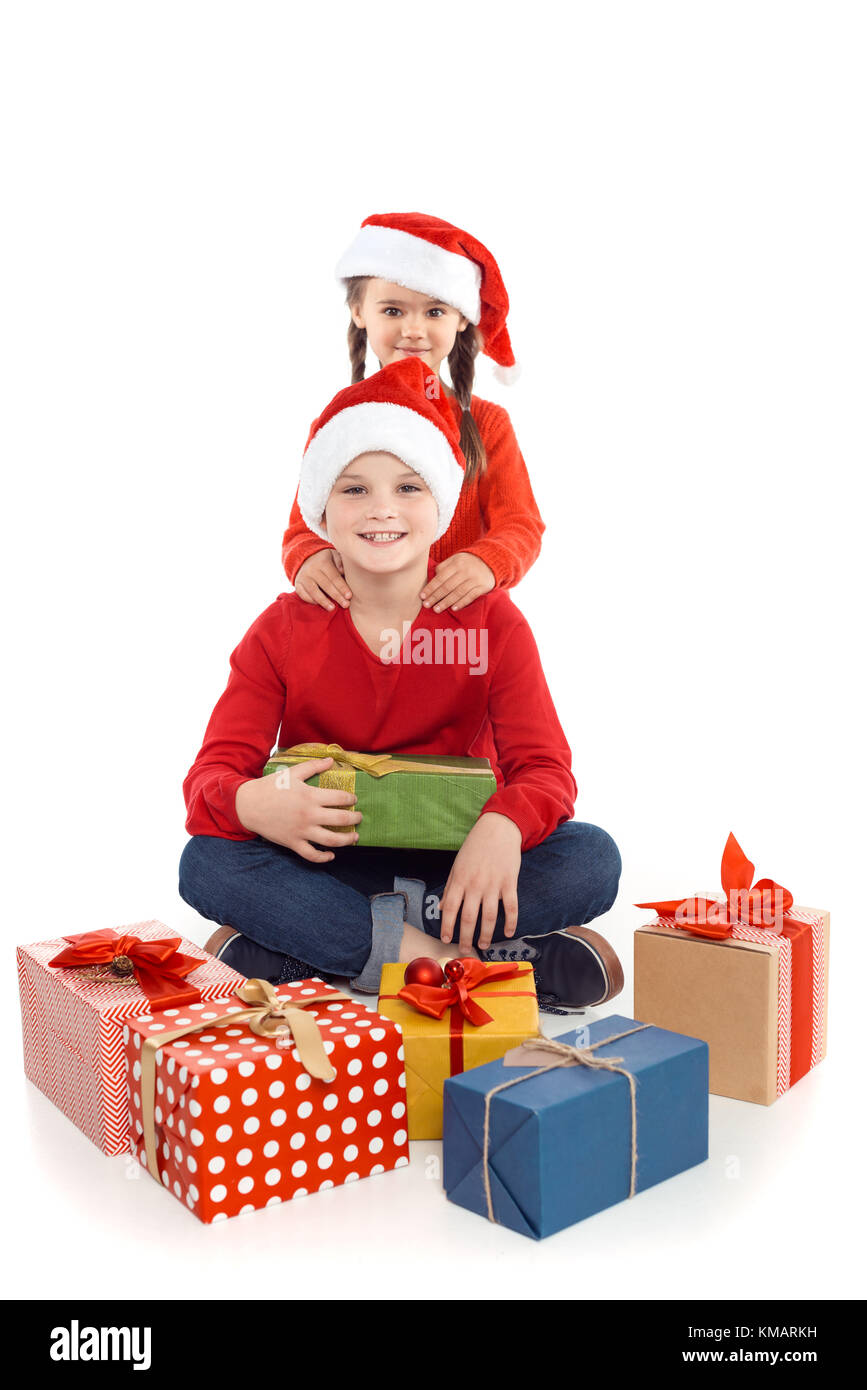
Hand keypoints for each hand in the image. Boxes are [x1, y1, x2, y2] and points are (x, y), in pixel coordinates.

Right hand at [235, 757, 361, 862]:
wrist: (248, 805)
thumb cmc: (271, 787)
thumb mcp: (292, 773)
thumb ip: (313, 766)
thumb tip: (331, 760)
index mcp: (310, 796)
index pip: (340, 797)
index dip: (351, 798)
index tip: (353, 799)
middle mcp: (309, 815)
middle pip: (341, 819)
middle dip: (355, 819)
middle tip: (359, 817)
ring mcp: (302, 831)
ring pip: (331, 840)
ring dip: (347, 840)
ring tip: (355, 837)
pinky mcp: (293, 843)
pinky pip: (312, 855)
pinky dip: (324, 857)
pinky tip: (332, 854)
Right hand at [294, 550, 351, 609]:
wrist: (305, 558)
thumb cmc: (325, 560)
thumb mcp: (333, 555)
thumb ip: (339, 562)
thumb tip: (342, 572)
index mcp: (323, 562)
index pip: (334, 576)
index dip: (342, 587)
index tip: (349, 596)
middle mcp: (311, 570)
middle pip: (325, 585)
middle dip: (336, 596)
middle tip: (345, 604)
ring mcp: (303, 577)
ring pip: (313, 591)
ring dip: (323, 601)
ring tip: (332, 609)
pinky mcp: (297, 584)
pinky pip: (303, 595)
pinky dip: (311, 601)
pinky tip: (320, 605)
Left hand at [420, 553, 494, 612]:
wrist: (492, 560)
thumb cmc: (468, 562)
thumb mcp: (456, 559)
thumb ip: (444, 567)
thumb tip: (431, 578)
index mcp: (456, 563)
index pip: (440, 577)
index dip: (431, 587)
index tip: (422, 596)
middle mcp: (465, 571)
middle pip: (448, 586)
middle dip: (435, 596)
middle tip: (426, 605)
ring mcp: (474, 579)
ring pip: (458, 592)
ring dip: (446, 602)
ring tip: (436, 609)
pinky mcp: (482, 587)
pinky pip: (470, 596)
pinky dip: (461, 603)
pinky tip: (453, 608)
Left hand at [438, 812, 521, 951]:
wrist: (498, 829)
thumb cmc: (475, 847)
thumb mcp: (457, 864)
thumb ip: (450, 887)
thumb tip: (442, 908)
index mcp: (460, 879)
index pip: (450, 909)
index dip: (447, 926)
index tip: (445, 939)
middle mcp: (476, 884)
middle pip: (469, 918)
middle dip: (465, 937)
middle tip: (465, 951)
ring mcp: (494, 884)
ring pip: (489, 917)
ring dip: (486, 935)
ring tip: (483, 945)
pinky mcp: (509, 883)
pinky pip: (511, 907)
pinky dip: (510, 922)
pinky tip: (508, 933)